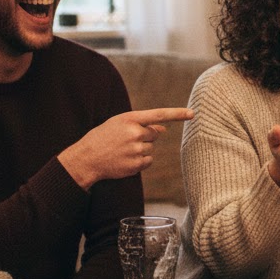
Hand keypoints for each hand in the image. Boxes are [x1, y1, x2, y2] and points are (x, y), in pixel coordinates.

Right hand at [58, 107, 193, 189]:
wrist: (87, 158)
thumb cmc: (103, 137)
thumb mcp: (119, 124)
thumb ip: (141, 124)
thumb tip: (164, 129)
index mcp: (130, 119)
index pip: (158, 115)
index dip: (177, 114)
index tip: (192, 113)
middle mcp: (135, 133)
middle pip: (155, 134)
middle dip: (144, 137)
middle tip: (125, 140)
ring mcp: (136, 150)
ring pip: (151, 149)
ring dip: (141, 150)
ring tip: (123, 150)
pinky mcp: (137, 165)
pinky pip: (148, 161)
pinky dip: (140, 161)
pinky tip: (125, 159)